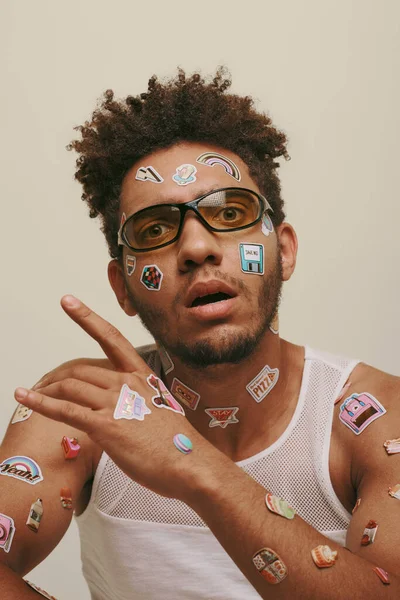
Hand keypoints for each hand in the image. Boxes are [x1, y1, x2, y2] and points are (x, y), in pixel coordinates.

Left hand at [14, 296, 209, 500]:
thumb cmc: (177, 442)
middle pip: (79, 370)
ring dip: (45, 391)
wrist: (189, 464)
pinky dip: (40, 403)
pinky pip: (65, 410)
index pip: (111, 338)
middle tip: (40, 386)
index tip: (68, 301)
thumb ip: (137, 401)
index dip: (87, 317)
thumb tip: (122, 407)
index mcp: (142, 375)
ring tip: (31, 396)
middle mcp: (127, 383)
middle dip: (54, 377)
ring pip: (69, 386)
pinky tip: (25, 398)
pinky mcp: (105, 425)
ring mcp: (116, 403)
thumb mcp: (160, 409)